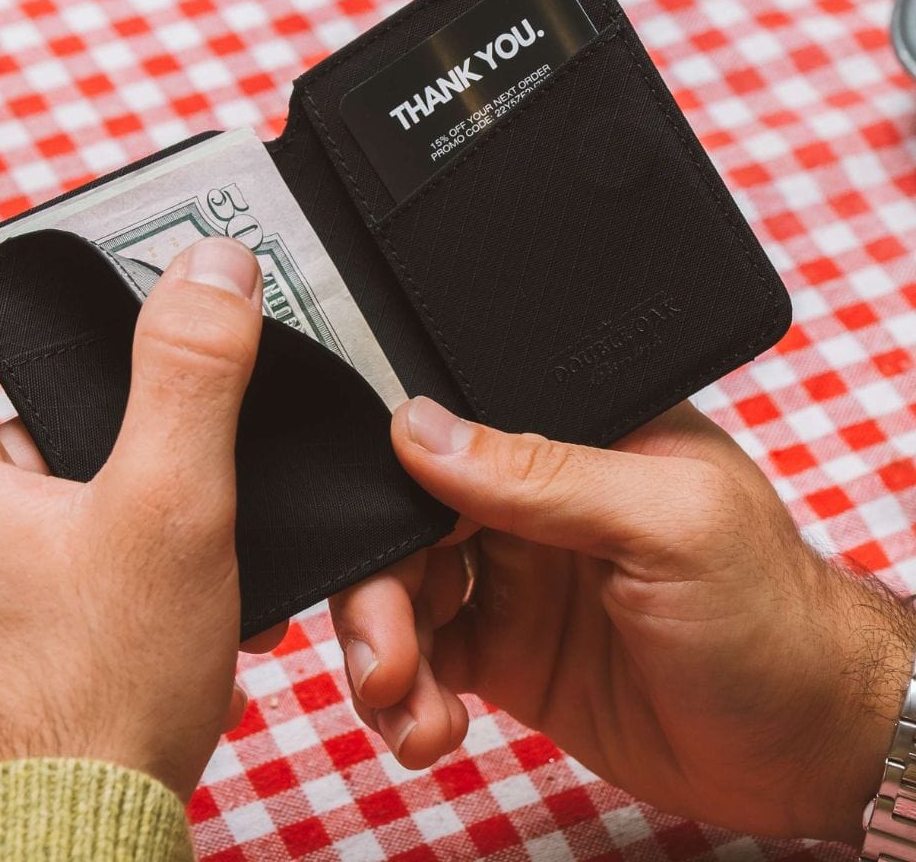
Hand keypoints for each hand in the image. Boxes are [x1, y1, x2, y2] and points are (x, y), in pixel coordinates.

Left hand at [0, 236, 264, 805]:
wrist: (66, 855)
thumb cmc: (99, 693)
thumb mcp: (171, 504)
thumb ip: (193, 372)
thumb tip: (212, 268)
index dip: (35, 304)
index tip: (107, 312)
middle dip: (93, 411)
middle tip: (169, 424)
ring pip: (20, 488)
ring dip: (98, 489)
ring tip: (174, 517)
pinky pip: (19, 557)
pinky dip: (81, 551)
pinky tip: (151, 585)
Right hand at [331, 396, 915, 843]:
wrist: (804, 747)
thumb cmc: (768, 615)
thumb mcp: (667, 525)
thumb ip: (545, 476)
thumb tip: (420, 428)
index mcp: (571, 442)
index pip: (450, 440)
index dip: (394, 488)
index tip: (372, 544)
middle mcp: (531, 505)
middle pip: (409, 526)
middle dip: (378, 597)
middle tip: (383, 664)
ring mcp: (516, 580)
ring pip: (404, 599)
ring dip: (385, 656)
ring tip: (410, 714)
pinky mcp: (508, 654)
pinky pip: (426, 663)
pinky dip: (408, 698)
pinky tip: (430, 729)